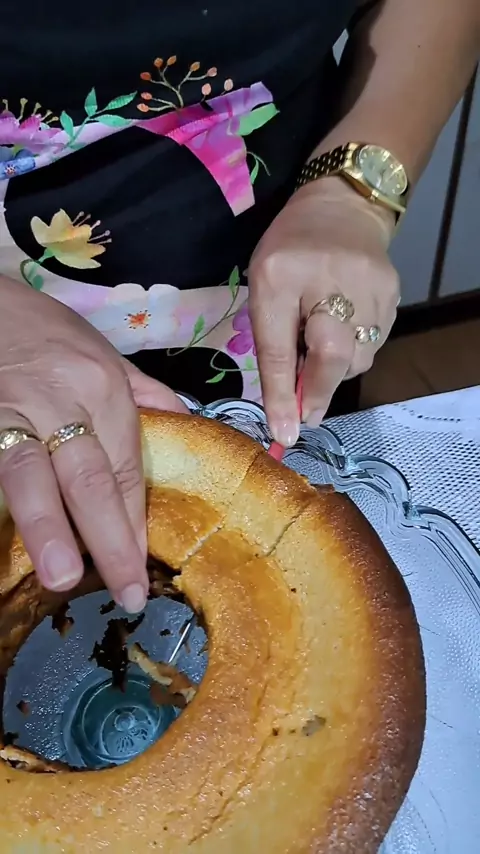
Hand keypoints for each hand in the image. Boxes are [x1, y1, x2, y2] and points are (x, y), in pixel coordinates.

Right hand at [0, 278, 187, 611]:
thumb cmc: (47, 330)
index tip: (141, 567)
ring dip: (49, 528)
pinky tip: (11, 541)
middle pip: (88, 477)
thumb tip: (186, 426)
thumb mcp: (104, 354)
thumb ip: (144, 395)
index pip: (124, 466)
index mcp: (101, 386)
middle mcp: (61, 399)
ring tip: (62, 575)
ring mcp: (12, 410)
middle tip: (125, 591)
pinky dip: (2, 504)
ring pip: (31, 474)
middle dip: (108, 539)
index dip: (133, 521)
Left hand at [249, 177, 399, 445]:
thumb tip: (287, 404)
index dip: (281, 394)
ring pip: (357, 357)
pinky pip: (374, 344)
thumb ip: (272, 341)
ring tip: (321, 347)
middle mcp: (329, 279)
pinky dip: (355, 351)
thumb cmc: (289, 252)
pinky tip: (344, 330)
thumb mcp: (264, 287)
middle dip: (317, 391)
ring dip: (336, 369)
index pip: (279, 346)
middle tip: (305, 413)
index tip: (284, 433)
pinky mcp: (392, 293)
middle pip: (332, 356)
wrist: (341, 207)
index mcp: (280, 275)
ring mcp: (369, 285)